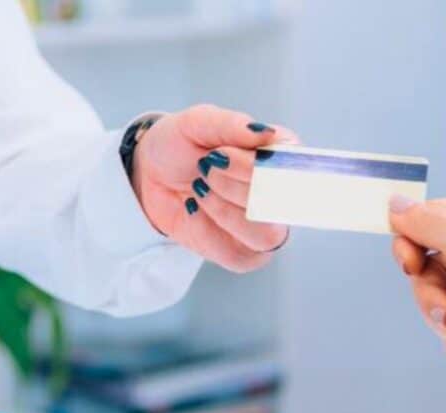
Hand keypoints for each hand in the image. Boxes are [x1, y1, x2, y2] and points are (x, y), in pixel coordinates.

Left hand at [131, 104, 297, 272]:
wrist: (149, 174)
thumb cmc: (181, 144)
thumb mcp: (198, 122)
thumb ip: (232, 124)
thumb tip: (268, 134)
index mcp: (279, 157)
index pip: (296, 169)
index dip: (262, 167)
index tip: (224, 152)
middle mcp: (279, 194)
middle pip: (279, 204)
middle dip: (233, 185)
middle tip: (205, 166)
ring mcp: (263, 227)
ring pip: (265, 236)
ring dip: (224, 211)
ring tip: (199, 189)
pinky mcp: (240, 252)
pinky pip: (237, 256)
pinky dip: (208, 232)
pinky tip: (193, 210)